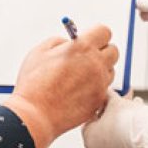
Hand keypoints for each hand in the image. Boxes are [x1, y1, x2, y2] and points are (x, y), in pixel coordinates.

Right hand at [3, 24, 118, 147]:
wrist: (35, 115)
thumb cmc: (34, 84)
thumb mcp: (41, 51)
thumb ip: (59, 41)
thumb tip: (70, 42)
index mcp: (82, 47)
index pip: (104, 32)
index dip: (96, 34)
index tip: (90, 39)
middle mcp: (96, 64)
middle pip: (113, 51)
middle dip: (102, 51)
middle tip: (87, 56)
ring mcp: (100, 84)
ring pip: (109, 71)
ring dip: (99, 70)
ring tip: (78, 77)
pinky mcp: (99, 100)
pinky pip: (103, 89)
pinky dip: (95, 87)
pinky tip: (77, 91)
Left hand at [82, 90, 147, 147]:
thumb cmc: (131, 122)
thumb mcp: (116, 102)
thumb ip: (108, 96)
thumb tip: (107, 92)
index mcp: (89, 138)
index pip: (91, 117)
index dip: (102, 104)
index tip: (111, 96)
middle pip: (105, 126)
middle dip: (116, 110)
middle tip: (125, 97)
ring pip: (117, 134)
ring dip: (125, 119)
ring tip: (137, 104)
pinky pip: (128, 144)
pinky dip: (132, 132)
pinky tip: (141, 119)